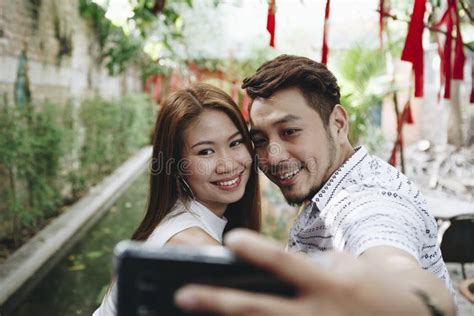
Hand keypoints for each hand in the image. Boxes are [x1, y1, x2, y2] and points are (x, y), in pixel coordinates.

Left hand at [174, 229, 434, 315]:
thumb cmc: (369, 285)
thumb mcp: (343, 265)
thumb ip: (304, 268)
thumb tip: (262, 273)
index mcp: (328, 281)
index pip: (285, 261)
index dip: (257, 250)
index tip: (228, 240)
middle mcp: (319, 312)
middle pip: (259, 309)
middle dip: (218, 302)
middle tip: (182, 293)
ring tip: (193, 315)